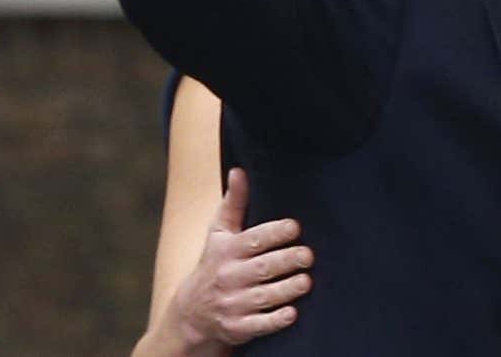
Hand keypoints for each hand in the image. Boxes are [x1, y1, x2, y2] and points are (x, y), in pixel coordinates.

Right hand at [167, 169, 313, 351]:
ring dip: (287, 289)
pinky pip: (259, 325)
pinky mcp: (237, 328)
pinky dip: (275, 320)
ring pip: (264, 297)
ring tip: (307, 281)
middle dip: (287, 260)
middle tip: (308, 255)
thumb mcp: (219, 233)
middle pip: (262, 268)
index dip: (274, 233)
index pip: (253, 239)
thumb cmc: (214, 264)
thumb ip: (233, 203)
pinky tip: (293, 313)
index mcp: (227, 251)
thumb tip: (239, 171)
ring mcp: (233, 304)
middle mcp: (228, 277)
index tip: (295, 227)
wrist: (191, 312)